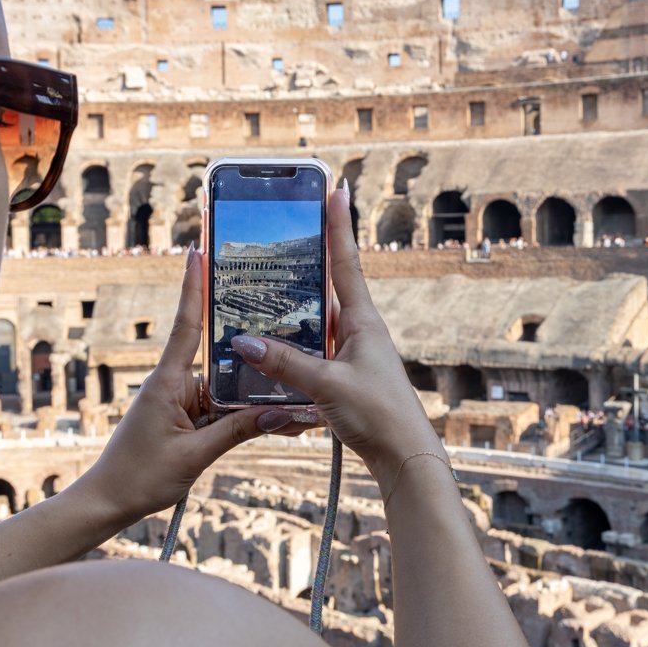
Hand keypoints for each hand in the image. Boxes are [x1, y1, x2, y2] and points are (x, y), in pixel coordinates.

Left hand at [75, 247, 278, 523]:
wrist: (108, 503)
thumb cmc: (140, 477)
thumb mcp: (194, 455)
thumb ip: (238, 431)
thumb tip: (282, 413)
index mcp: (168, 382)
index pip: (187, 326)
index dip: (194, 288)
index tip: (197, 251)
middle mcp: (176, 385)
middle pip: (224, 358)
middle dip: (256, 352)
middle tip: (290, 329)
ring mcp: (182, 401)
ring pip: (230, 388)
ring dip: (257, 394)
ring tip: (297, 398)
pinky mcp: (188, 418)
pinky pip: (223, 409)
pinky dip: (246, 413)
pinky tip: (277, 418)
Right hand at [227, 186, 442, 490]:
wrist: (404, 456)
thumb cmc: (379, 415)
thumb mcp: (327, 386)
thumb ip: (285, 364)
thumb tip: (243, 341)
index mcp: (363, 321)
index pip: (345, 262)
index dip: (338, 226)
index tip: (335, 190)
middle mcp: (359, 332)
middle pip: (327, 288)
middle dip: (305, 265)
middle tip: (282, 238)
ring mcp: (352, 355)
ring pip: (316, 323)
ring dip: (293, 312)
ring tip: (262, 293)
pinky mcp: (345, 378)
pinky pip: (313, 353)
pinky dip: (292, 348)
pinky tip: (270, 353)